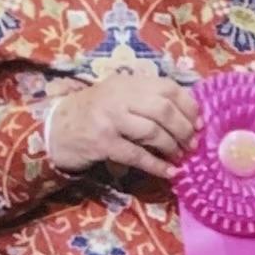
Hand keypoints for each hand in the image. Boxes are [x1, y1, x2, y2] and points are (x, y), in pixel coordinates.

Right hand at [47, 71, 199, 178]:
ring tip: (179, 157)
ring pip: (152, 131)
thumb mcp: (119, 97)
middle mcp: (118, 96)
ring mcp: (109, 118)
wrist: (54, 128)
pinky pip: (137, 155)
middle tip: (191, 144)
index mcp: (127, 82)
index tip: (199, 123)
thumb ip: (147, 101)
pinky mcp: (102, 142)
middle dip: (183, 129)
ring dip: (172, 147)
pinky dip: (157, 165)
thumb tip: (189, 117)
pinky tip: (169, 172)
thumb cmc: (93, 114)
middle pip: (163, 109)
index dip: (189, 106)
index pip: (168, 87)